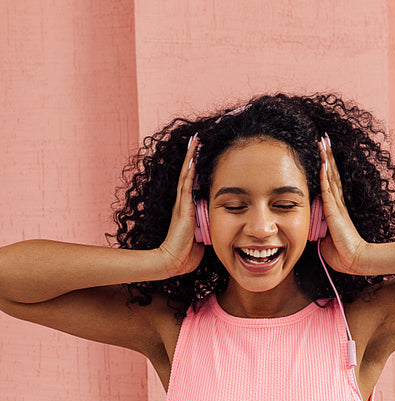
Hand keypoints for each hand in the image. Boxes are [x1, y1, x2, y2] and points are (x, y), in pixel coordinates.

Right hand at [155, 134, 204, 276]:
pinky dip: (190, 171)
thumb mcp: (200, 238)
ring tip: (195, 141)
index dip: (195, 169)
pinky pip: (186, 185)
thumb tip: (216, 227)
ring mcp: (182, 204)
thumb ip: (206, 229)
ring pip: (187, 175)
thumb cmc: (185, 254)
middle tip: (196, 139)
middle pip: (188, 174)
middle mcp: (183, 203)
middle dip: (192, 156)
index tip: (199, 154)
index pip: (191, 183)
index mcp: (187, 209)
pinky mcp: (183, 208)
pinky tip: (193, 158)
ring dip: (191, 158)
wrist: (173, 261)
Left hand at [317, 134, 367, 274]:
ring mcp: (337, 205)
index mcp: (336, 208)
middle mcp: (337, 202)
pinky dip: (325, 175)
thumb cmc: (340, 253)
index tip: (323, 152)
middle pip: (332, 173)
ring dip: (326, 158)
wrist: (353, 259)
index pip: (331, 182)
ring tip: (323, 142)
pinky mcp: (334, 211)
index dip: (327, 166)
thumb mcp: (325, 237)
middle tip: (324, 138)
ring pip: (330, 176)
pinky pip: (328, 189)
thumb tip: (309, 227)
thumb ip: (318, 228)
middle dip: (327, 155)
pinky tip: (323, 163)